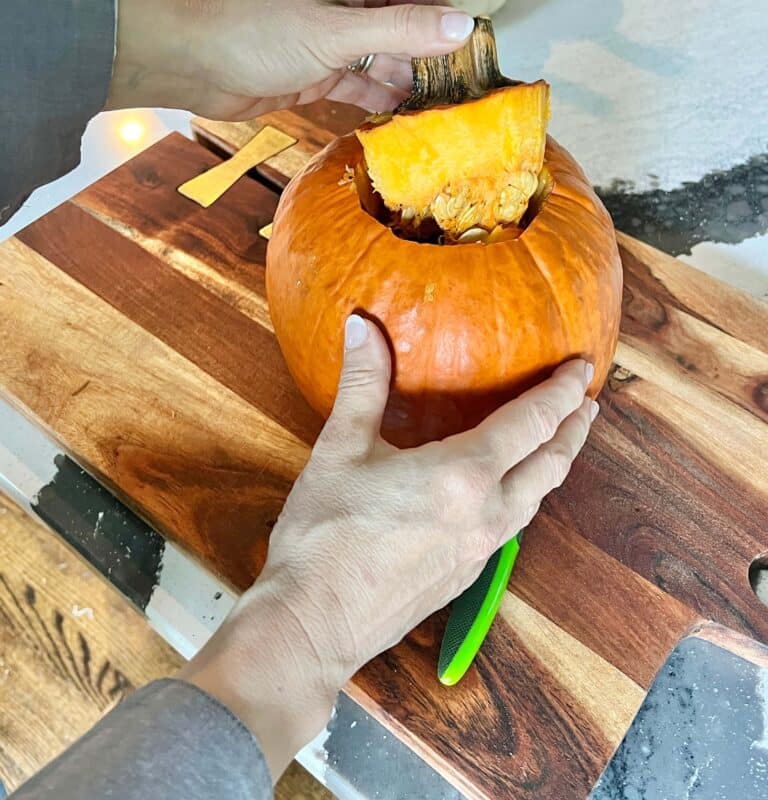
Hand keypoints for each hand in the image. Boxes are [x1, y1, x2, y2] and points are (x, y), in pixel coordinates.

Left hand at [107, 0, 474, 118]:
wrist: (192, 62)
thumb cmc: (260, 34)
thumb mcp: (339, 34)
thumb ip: (402, 33)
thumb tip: (467, 26)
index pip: (424, 1)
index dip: (455, 30)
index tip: (485, 66)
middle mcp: (352, 4)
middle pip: (409, 34)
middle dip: (436, 64)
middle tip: (471, 103)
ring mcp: (335, 41)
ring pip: (386, 63)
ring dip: (411, 87)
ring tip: (446, 119)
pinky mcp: (318, 72)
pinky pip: (361, 85)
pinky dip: (380, 100)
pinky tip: (406, 122)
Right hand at [183, 316, 597, 780]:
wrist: (311, 626)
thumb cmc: (323, 537)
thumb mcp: (339, 451)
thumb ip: (362, 384)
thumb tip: (362, 325)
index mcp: (463, 475)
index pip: (533, 422)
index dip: (562, 392)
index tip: (581, 367)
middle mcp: (486, 513)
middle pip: (551, 464)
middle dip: (573, 429)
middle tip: (586, 402)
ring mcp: (480, 551)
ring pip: (537, 500)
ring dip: (555, 465)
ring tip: (559, 442)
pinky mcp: (466, 577)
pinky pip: (512, 526)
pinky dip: (526, 496)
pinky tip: (509, 492)